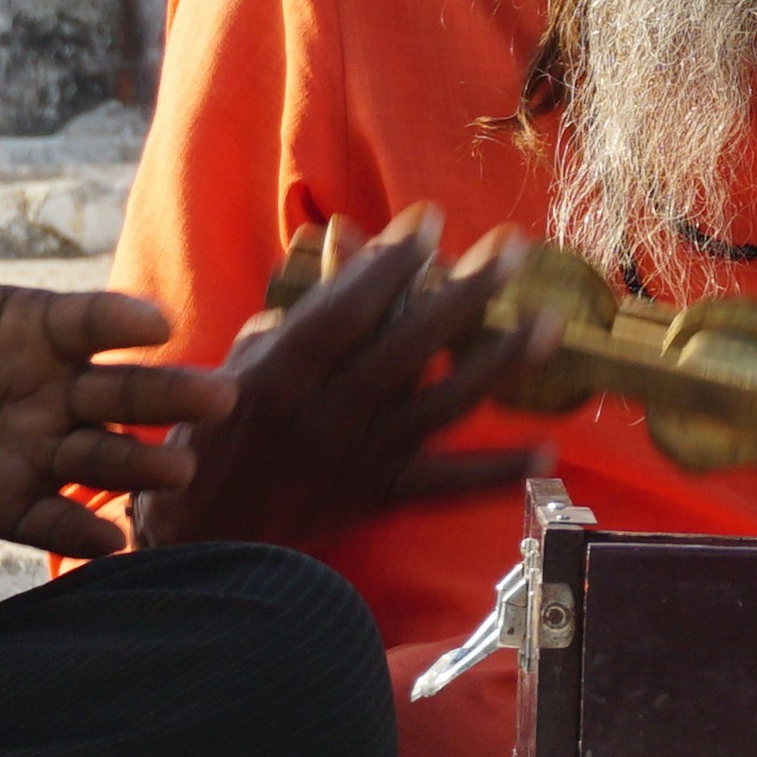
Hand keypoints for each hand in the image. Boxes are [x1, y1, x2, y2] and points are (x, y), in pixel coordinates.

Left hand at [0, 121, 237, 556]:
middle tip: (221, 397)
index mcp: (38, 327)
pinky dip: (81, 528)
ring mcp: (34, 448)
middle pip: (119, 390)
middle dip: (168, 394)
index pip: (90, 320)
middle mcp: (50, 388)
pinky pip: (49, 517)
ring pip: (99, 455)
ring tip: (179, 468)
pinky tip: (113, 539)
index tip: (158, 322)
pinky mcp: (6, 504)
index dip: (121, 320)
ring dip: (142, 463)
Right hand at [131, 205, 559, 551]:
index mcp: (285, 371)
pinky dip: (498, 472)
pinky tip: (548, 452)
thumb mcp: (244, 361)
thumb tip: (350, 240)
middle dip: (466, 292)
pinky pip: (448, 487)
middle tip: (514, 247)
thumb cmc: (217, 434)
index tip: (429, 219)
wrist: (208, 537)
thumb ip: (302, 308)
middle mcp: (330, 411)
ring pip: (442, 404)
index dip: (390, 261)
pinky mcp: (381, 497)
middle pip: (411, 344)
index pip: (348, 307)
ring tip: (549, 322)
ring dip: (499, 362)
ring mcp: (362, 456)